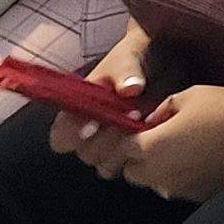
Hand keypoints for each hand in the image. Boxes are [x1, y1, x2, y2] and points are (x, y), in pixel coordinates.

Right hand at [50, 24, 171, 167]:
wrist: (163, 58)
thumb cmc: (136, 57)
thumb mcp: (128, 56)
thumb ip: (126, 70)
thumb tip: (130, 89)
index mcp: (78, 110)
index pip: (60, 138)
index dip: (71, 137)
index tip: (92, 125)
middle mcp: (90, 131)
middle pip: (86, 154)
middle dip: (105, 141)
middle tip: (130, 116)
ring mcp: (112, 142)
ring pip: (105, 165)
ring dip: (122, 151)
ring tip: (141, 123)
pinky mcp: (133, 150)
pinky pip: (128, 166)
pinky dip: (138, 156)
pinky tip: (152, 134)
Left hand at [97, 84, 223, 201]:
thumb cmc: (223, 110)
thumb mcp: (188, 96)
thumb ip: (161, 109)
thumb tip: (151, 120)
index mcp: (151, 146)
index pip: (120, 150)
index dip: (125, 138)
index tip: (135, 131)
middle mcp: (159, 173)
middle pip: (131, 173)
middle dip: (136, 159)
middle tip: (154, 142)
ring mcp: (178, 188)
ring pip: (153, 183)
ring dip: (158, 169)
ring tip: (179, 151)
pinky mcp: (196, 195)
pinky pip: (177, 188)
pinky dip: (180, 177)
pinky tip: (197, 161)